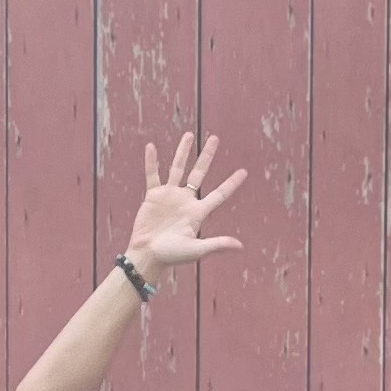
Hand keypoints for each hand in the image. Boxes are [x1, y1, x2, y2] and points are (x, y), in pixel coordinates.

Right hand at [125, 129, 247, 273]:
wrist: (147, 255)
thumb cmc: (172, 256)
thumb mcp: (196, 250)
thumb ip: (217, 244)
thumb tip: (240, 247)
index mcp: (198, 212)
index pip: (219, 194)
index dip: (232, 183)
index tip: (244, 171)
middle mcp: (185, 200)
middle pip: (199, 173)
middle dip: (207, 156)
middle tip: (215, 139)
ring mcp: (169, 196)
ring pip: (177, 168)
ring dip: (183, 152)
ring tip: (189, 135)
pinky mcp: (153, 196)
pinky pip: (153, 175)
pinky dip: (152, 162)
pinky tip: (151, 147)